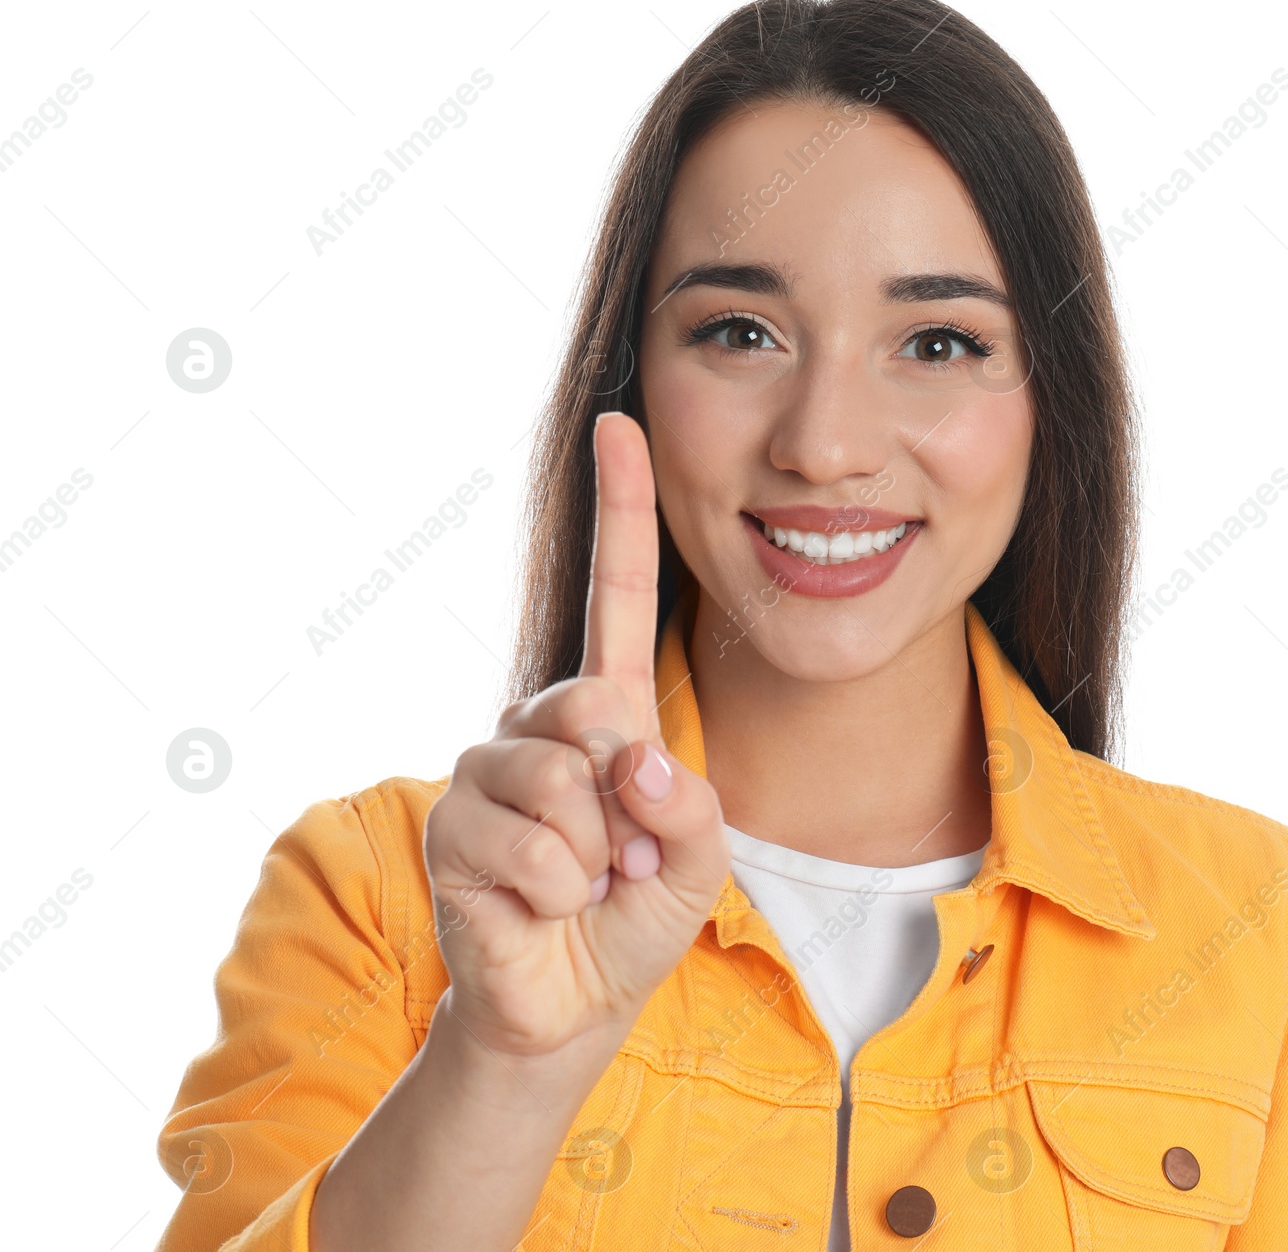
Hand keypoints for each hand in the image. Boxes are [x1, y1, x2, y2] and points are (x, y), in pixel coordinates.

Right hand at [423, 411, 729, 1058]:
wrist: (572, 1000)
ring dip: (593, 858)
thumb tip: (625, 756)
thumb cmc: (636, 913)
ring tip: (582, 882)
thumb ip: (689, 805)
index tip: (622, 424)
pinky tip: (545, 906)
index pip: (615, 593)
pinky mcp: (452, 825)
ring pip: (559, 786)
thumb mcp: (699, 859)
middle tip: (620, 852)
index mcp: (608, 710)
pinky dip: (559, 894)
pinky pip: (529, 849)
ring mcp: (488, 770)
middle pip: (592, 706)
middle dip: (625, 800)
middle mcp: (540, 723)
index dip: (622, 510)